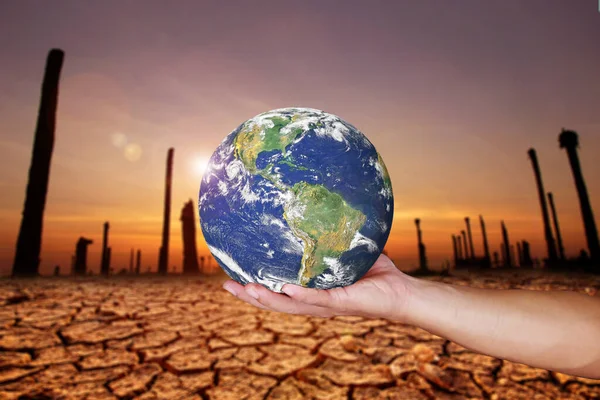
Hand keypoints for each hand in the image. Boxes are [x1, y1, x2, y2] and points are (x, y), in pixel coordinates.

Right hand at [222, 254, 413, 320]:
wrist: (400, 292)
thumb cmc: (375, 274)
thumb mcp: (347, 252)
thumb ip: (332, 237)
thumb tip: (321, 208)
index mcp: (312, 293)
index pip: (278, 293)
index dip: (256, 290)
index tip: (233, 280)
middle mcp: (315, 303)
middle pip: (276, 303)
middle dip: (251, 297)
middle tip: (227, 286)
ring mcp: (327, 305)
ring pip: (290, 306)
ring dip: (267, 300)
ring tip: (246, 289)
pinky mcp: (341, 303)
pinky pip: (318, 300)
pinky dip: (301, 296)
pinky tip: (285, 289)